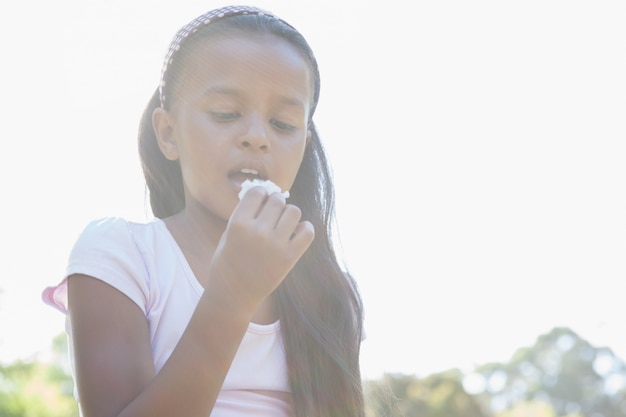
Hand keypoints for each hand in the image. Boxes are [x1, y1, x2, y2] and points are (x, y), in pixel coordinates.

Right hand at [208, 186, 314, 312]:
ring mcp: (275, 245)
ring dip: (290, 214)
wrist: (233, 296)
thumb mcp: (228, 234)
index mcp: (237, 224)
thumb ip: (244, 214)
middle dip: (276, 203)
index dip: (261, 194)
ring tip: (284, 224)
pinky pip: (307, 232)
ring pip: (294, 211)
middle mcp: (257, 232)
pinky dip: (304, 229)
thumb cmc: (228, 262)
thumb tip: (266, 193)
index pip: (257, 192)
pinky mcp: (289, 258)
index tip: (262, 201)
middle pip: (277, 200)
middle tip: (273, 214)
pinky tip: (296, 233)